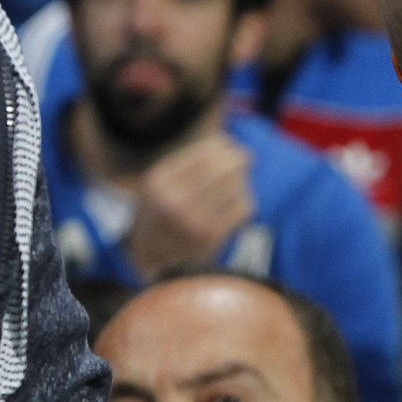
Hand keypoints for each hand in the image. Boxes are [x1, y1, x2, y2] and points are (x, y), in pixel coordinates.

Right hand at [127, 133, 253, 277]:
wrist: (155, 260)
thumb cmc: (163, 213)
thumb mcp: (161, 184)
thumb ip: (190, 161)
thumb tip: (227, 141)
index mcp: (158, 183)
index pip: (202, 154)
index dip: (222, 146)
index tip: (229, 144)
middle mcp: (172, 202)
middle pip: (220, 169)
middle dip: (237, 159)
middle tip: (246, 156)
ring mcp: (193, 222)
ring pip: (235, 187)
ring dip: (241, 181)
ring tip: (236, 182)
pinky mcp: (212, 238)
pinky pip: (243, 207)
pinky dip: (244, 201)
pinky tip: (236, 203)